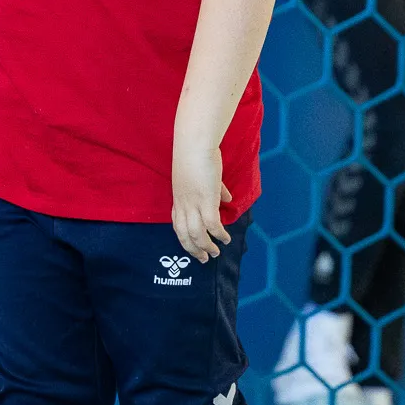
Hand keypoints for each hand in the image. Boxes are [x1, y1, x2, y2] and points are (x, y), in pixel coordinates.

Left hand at [170, 135, 231, 261]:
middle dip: (193, 249)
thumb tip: (226, 198)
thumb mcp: (201, 176)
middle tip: (203, 259)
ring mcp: (193, 204)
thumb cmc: (197, 154)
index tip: (192, 246)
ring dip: (205, 247)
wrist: (194, 145)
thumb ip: (213, 189)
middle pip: (184, 235)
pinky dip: (218, 234)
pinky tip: (225, 239)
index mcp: (179, 199)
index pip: (178, 224)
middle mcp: (183, 205)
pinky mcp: (206, 201)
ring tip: (215, 254)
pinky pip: (212, 225)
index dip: (185, 238)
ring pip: (196, 235)